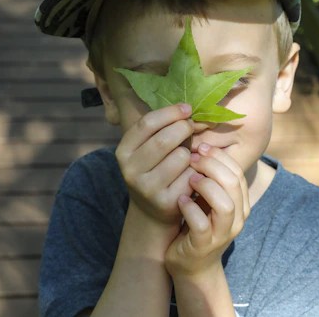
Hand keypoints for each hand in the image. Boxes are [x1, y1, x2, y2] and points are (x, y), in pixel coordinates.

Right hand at [115, 103, 196, 227]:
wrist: (152, 211)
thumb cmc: (154, 170)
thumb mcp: (146, 149)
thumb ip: (160, 129)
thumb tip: (187, 107)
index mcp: (123, 152)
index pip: (147, 123)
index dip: (170, 112)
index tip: (187, 108)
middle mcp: (130, 170)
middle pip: (164, 139)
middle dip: (183, 128)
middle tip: (191, 126)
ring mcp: (147, 188)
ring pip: (180, 157)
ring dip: (190, 152)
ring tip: (187, 156)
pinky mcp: (165, 202)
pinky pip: (190, 176)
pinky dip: (195, 171)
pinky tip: (191, 174)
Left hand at [164, 144, 250, 278]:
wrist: (191, 264)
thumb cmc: (197, 224)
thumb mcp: (207, 199)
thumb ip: (209, 178)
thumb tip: (199, 145)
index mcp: (240, 203)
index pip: (237, 172)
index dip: (219, 156)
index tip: (199, 147)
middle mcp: (237, 218)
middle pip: (233, 183)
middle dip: (211, 166)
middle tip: (192, 158)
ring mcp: (222, 233)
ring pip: (225, 205)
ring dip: (205, 186)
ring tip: (188, 179)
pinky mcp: (205, 246)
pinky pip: (202, 225)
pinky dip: (190, 209)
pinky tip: (179, 200)